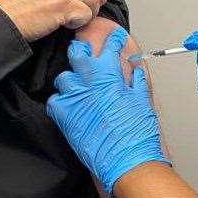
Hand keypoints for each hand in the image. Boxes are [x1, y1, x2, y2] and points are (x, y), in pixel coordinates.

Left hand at [47, 27, 169, 194]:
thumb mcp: (142, 102)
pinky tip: (68, 106)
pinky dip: (60, 101)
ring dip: (70, 80)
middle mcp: (90, 83)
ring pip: (63, 78)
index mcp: (111, 76)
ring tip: (77, 87)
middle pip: (77, 54)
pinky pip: (55, 100)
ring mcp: (75, 98)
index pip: (109, 48)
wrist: (126, 160)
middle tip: (83, 51)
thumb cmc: (137, 134)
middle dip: (79, 49)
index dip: (111, 40)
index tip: (112, 37)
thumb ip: (137, 82)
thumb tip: (135, 70)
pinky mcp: (64, 115)